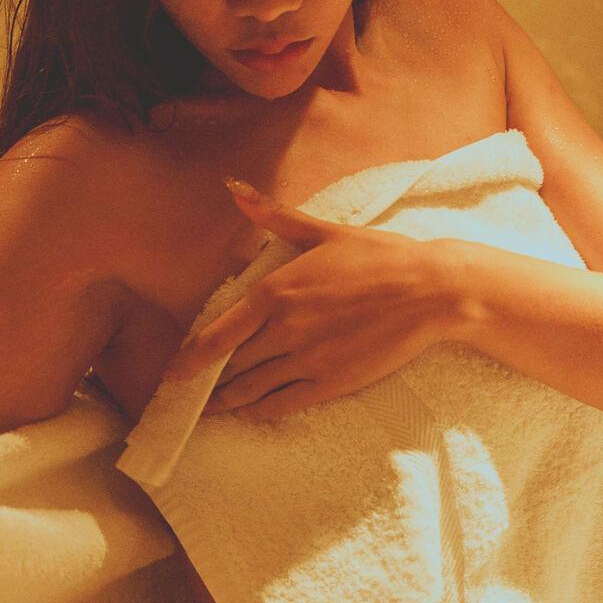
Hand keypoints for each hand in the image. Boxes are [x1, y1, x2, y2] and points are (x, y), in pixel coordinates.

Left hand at [161, 180, 456, 422]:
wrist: (429, 291)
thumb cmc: (380, 256)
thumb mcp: (324, 231)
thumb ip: (275, 216)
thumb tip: (235, 190)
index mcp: (275, 291)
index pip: (217, 335)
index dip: (191, 359)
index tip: (173, 373)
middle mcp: (283, 329)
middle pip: (231, 365)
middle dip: (208, 381)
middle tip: (189, 393)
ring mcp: (306, 360)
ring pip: (251, 388)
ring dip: (227, 400)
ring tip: (212, 407)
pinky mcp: (330, 383)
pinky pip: (281, 404)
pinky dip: (259, 410)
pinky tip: (249, 413)